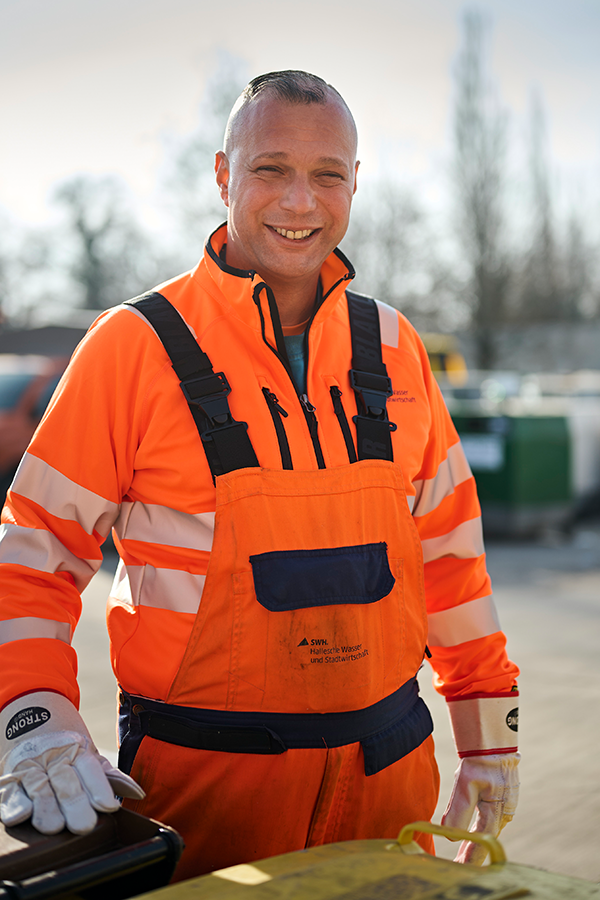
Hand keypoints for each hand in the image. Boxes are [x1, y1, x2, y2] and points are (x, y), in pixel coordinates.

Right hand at [0, 692, 143, 834]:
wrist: (30, 717)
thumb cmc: (66, 746)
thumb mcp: (88, 754)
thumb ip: (108, 776)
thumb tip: (137, 793)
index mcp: (77, 749)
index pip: (90, 768)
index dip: (99, 788)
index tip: (109, 806)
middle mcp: (54, 755)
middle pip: (65, 780)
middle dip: (75, 803)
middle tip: (84, 825)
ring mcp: (30, 765)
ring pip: (39, 787)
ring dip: (46, 808)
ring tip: (55, 827)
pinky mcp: (10, 776)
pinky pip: (9, 791)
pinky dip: (15, 803)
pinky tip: (22, 814)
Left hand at [442, 752, 519, 863]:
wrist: (493, 744)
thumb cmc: (479, 762)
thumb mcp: (465, 784)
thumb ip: (458, 811)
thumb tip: (449, 835)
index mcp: (496, 811)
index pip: (482, 841)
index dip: (471, 857)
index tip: (459, 868)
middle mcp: (504, 813)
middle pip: (487, 839)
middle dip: (473, 854)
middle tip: (457, 866)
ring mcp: (505, 807)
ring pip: (489, 830)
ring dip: (476, 843)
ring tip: (462, 857)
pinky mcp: (502, 801)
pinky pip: (490, 821)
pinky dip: (480, 831)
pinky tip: (471, 836)